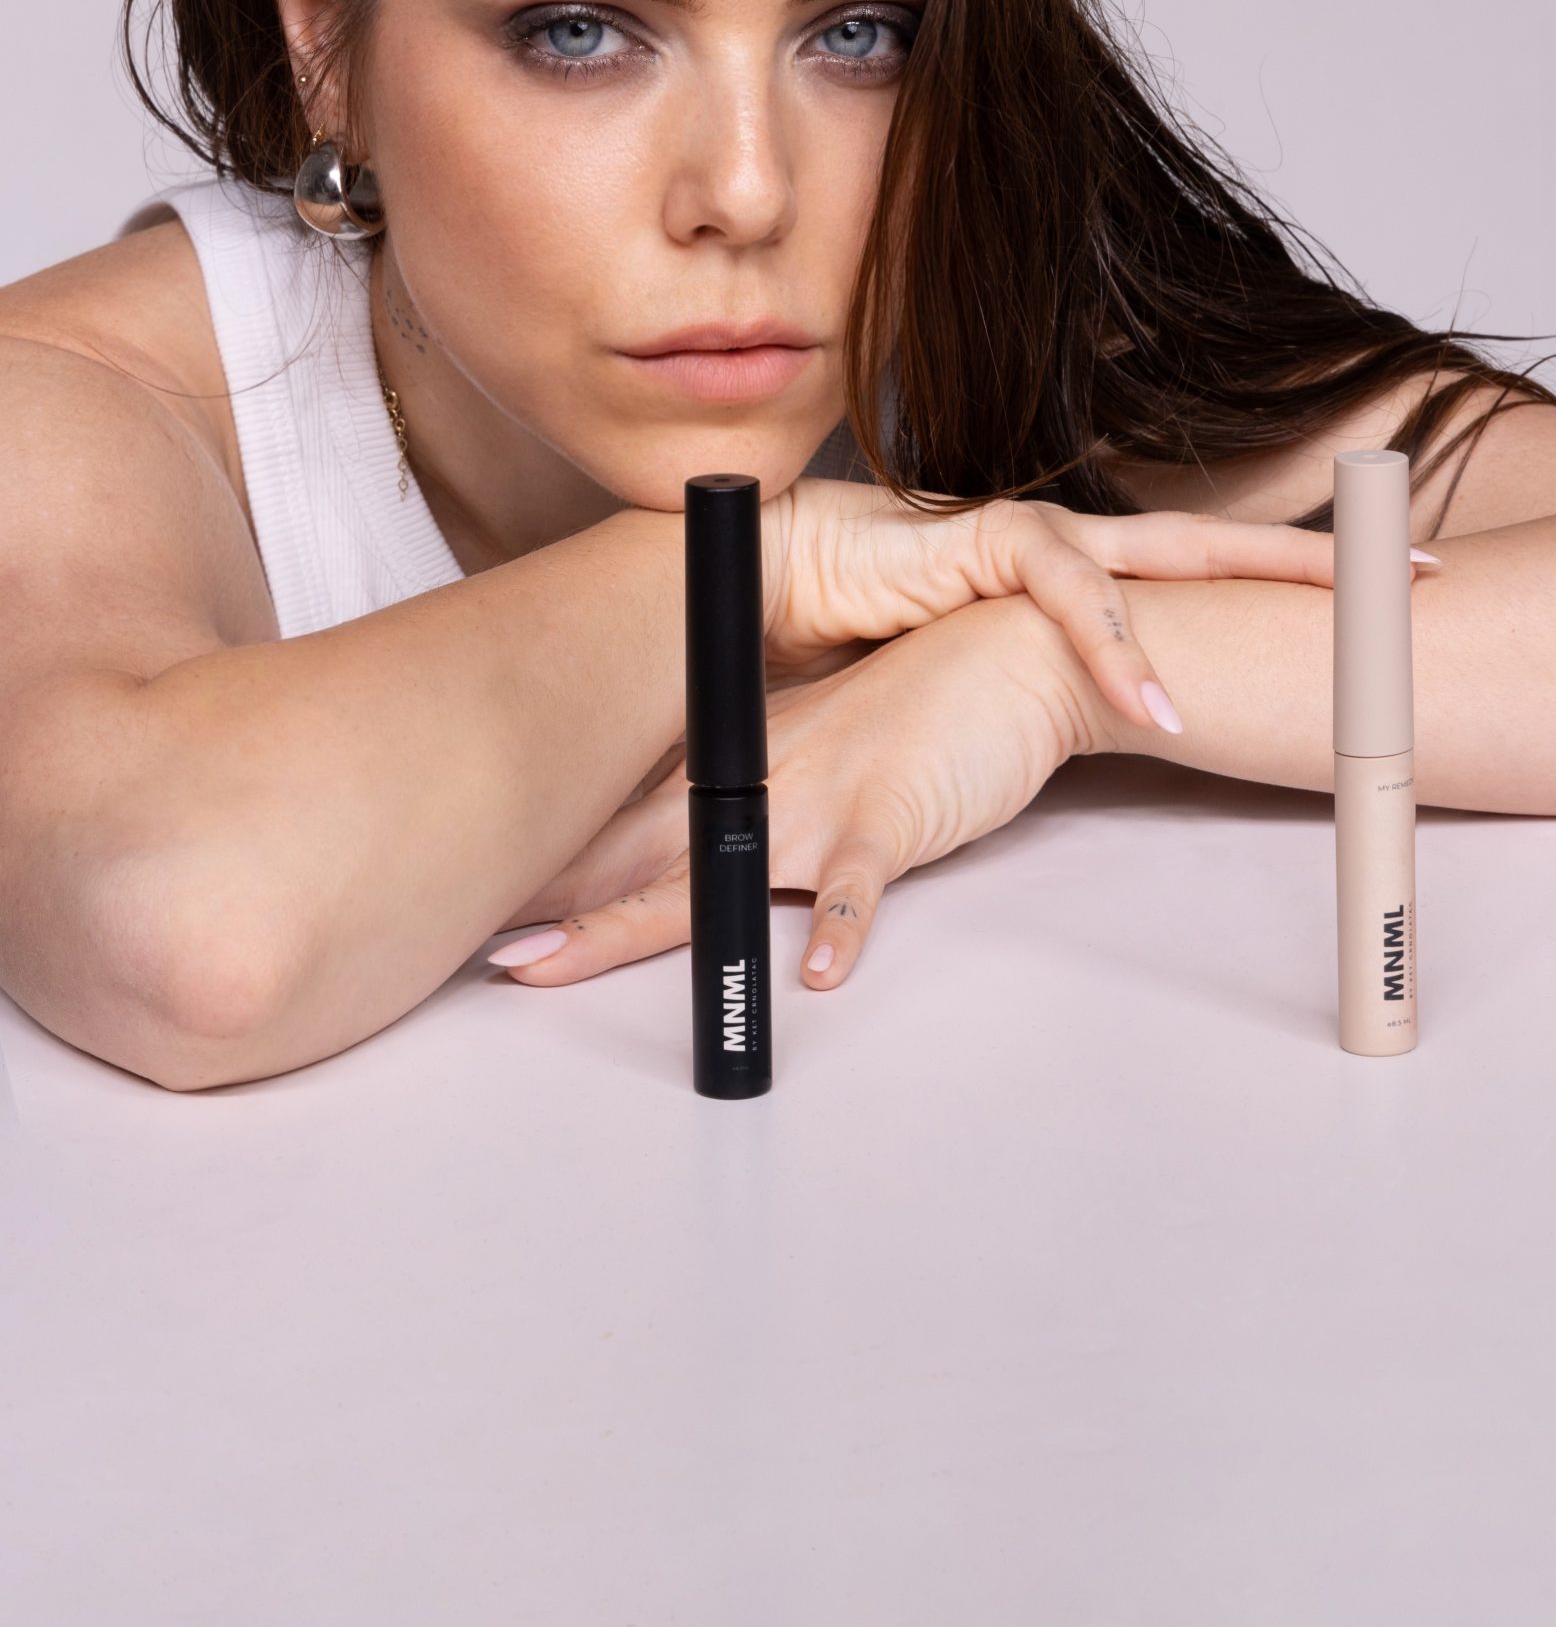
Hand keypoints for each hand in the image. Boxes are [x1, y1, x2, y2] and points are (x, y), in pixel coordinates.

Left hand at [487, 591, 1086, 990]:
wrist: (1010, 653)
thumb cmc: (923, 700)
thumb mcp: (826, 733)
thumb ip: (764, 779)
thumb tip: (702, 834)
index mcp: (742, 757)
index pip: (628, 817)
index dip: (558, 862)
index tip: (486, 896)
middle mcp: (762, 779)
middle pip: (637, 852)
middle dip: (555, 902)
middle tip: (473, 942)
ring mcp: (821, 796)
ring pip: (713, 869)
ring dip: (637, 920)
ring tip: (561, 962)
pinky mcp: (892, 816)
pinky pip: (859, 884)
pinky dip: (840, 929)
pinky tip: (817, 974)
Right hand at [760, 477, 1388, 737]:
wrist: (792, 577)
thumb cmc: (892, 626)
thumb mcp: (1014, 673)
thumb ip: (1076, 694)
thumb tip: (1146, 740)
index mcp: (1100, 574)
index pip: (1222, 571)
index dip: (1306, 580)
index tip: (1396, 592)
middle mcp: (1088, 545)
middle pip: (1231, 542)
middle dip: (1327, 557)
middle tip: (1422, 572)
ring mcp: (1048, 538)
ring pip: (1173, 556)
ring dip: (1251, 596)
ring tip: (1325, 656)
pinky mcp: (994, 543)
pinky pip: (1071, 597)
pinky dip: (1117, 654)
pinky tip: (1156, 706)